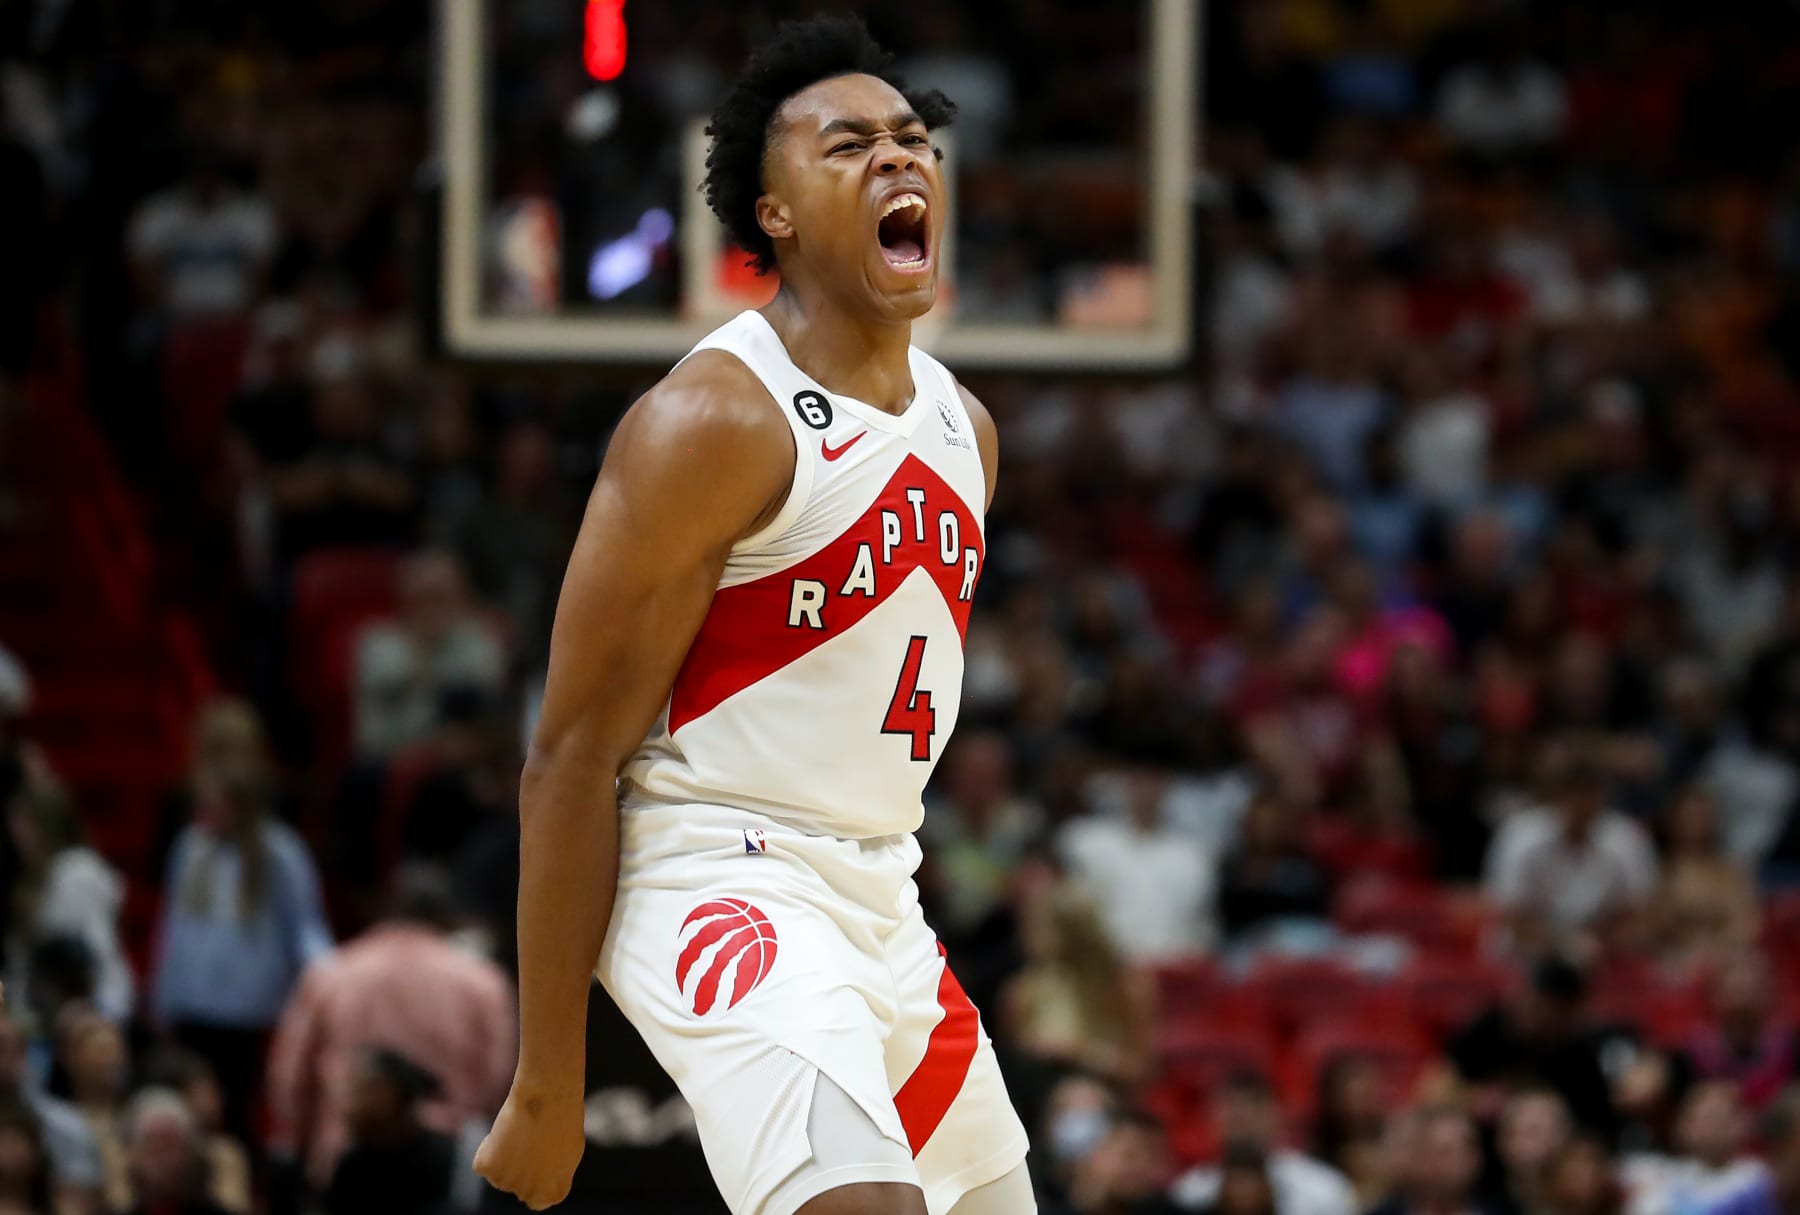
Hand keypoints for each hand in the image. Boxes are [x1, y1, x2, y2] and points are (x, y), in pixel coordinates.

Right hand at [473, 1082, 586, 1209]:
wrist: (547, 1097)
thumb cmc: (562, 1120)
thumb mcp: (567, 1154)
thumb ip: (551, 1175)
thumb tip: (537, 1182)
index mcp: (553, 1193)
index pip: (537, 1201)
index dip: (535, 1179)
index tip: (537, 1161)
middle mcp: (529, 1193)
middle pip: (515, 1186)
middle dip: (519, 1168)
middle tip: (529, 1140)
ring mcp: (506, 1182)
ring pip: (498, 1175)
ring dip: (503, 1158)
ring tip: (520, 1133)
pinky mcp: (487, 1167)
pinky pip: (482, 1162)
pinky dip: (487, 1148)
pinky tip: (505, 1131)